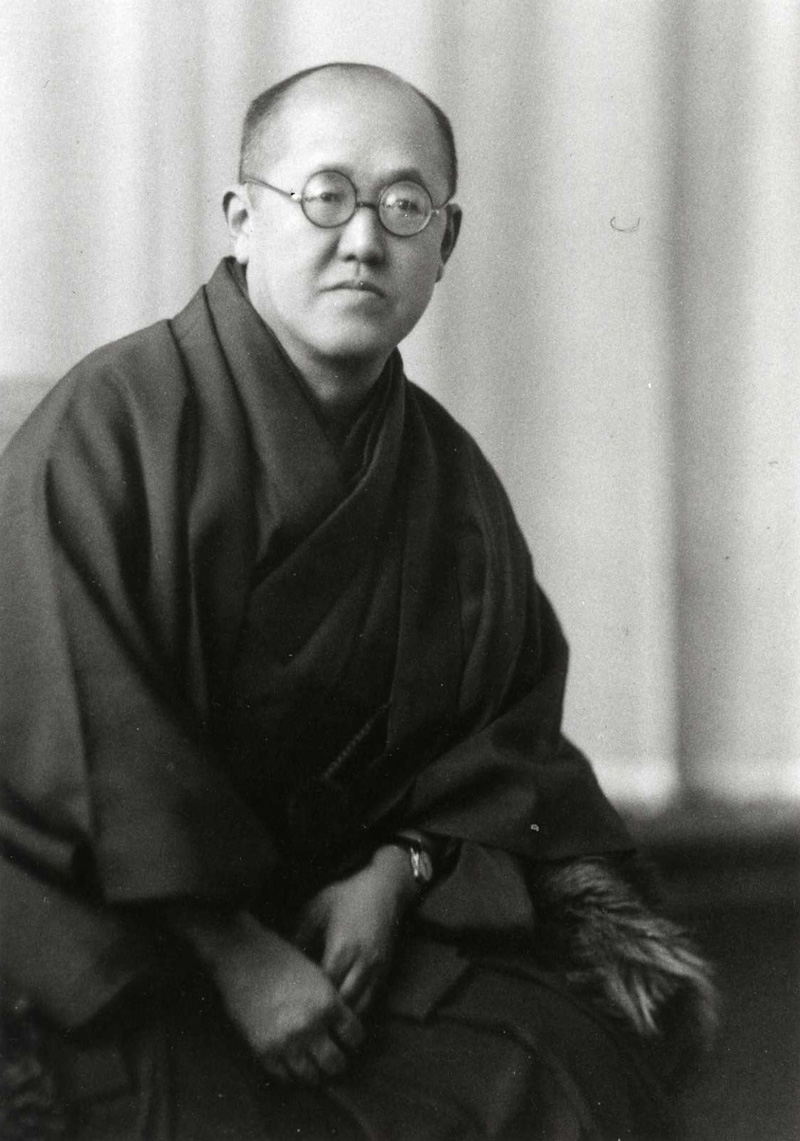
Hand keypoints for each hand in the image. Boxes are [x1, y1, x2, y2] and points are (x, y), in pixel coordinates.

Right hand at [178, 909, 363, 1084]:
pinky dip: (291, 1073)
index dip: (353, 1038)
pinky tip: (293, 1063)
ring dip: (315, 1072)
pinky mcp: (264, 1051)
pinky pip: (285, 1077)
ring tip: (313, 1064)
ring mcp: (286, 1042)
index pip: (354, 1036)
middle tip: (333, 1057)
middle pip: (336, 1064)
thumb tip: (342, 1026)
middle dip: (338, 1061)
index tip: (348, 1039)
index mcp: (328, 1004)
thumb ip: (332, 1002)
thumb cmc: (281, 959)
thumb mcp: (317, 976)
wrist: (243, 956)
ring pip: (312, 1077)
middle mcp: (310, 1027)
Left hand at [294, 844, 416, 1015]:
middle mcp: (361, 964)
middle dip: (326, 1013)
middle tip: (308, 1018)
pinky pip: (371, 1000)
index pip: (324, 988)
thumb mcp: (316, 909)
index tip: (294, 1003)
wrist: (384, 888)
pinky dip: (357, 1008)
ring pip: (360, 1007)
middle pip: (343, 1003)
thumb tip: (283, 960)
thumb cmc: (346, 896)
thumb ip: (299, 935)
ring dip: (343, 1014)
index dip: (310, 999)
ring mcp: (376, 969)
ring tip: (325, 1019)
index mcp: (341, 948)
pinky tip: (343, 1009)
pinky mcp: (385, 971)